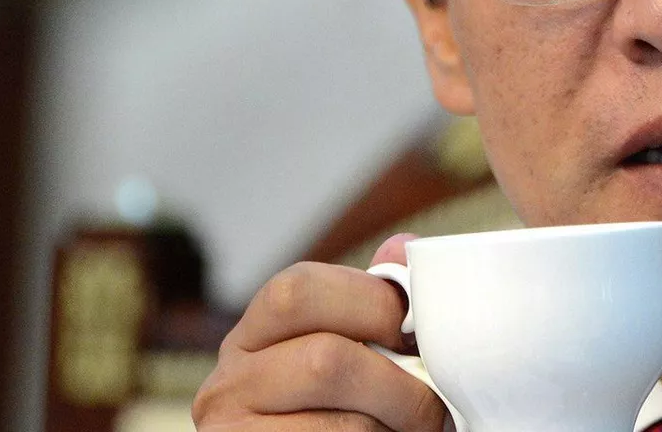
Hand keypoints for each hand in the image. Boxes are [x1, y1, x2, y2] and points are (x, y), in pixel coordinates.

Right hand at [194, 234, 449, 430]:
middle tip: (435, 411)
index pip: (299, 290)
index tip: (416, 334)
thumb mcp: (347, 355)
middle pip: (325, 361)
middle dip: (400, 386)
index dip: (374, 304)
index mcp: (250, 337)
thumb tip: (405, 247)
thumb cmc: (339, 419)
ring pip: (344, 426)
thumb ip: (370, 307)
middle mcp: (226, 385)